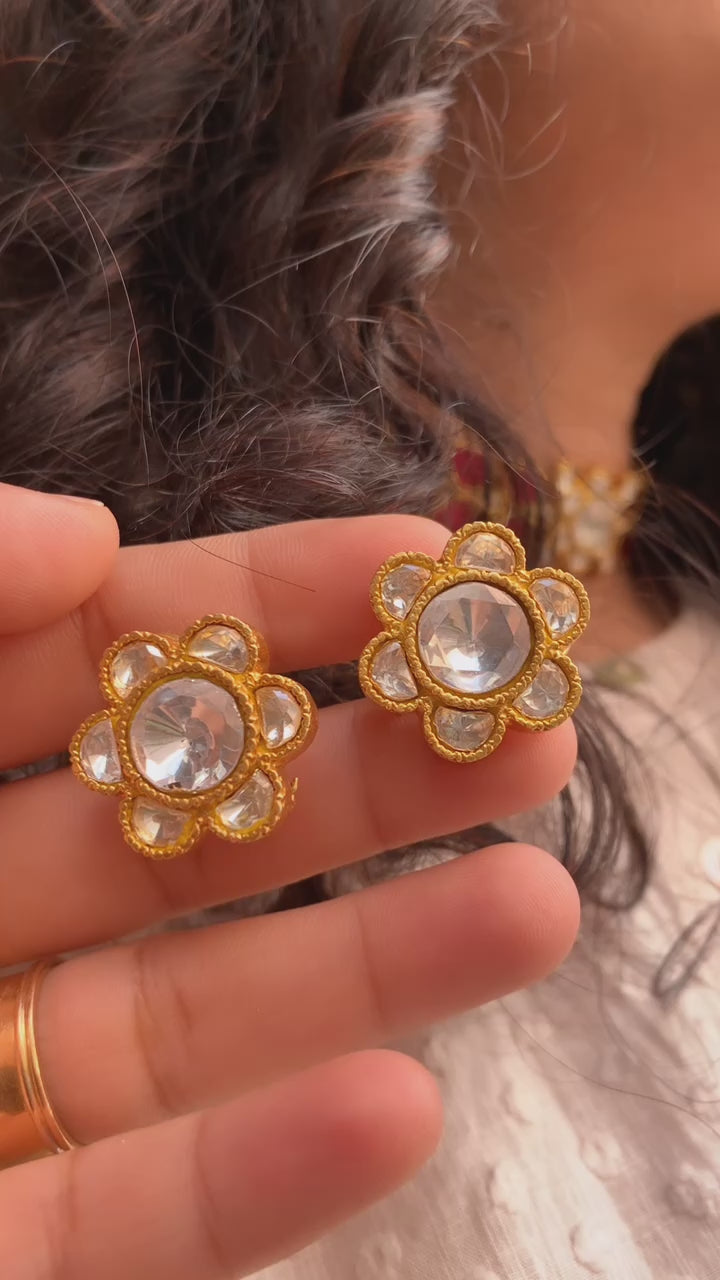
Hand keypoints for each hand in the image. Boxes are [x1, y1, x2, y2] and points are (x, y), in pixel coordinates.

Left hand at [0, 484, 578, 1277]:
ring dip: (369, 971)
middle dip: (363, 777)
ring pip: (192, 1025)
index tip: (413, 562)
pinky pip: (134, 1223)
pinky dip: (260, 1178)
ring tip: (537, 906)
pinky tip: (398, 1109)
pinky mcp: (6, 1264)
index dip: (262, 605)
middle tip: (529, 724)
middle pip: (190, 836)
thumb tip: (86, 534)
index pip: (107, 664)